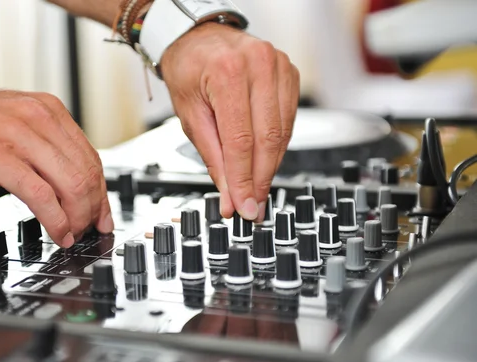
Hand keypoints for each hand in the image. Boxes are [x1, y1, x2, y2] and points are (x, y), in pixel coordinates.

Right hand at [0, 84, 113, 246]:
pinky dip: (55, 220)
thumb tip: (71, 181)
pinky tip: (57, 233)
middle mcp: (39, 118)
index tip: (102, 213)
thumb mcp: (16, 122)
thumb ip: (46, 145)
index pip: (91, 157)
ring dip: (77, 217)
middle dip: (93, 208)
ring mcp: (19, 137)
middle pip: (87, 173)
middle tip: (88, 228)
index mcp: (48, 110)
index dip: (102, 192)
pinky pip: (41, 195)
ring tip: (72, 232)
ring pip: (71, 185)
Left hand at [162, 23, 299, 221]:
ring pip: (283, 132)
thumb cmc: (188, 70)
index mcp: (227, 73)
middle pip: (267, 139)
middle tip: (252, 206)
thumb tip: (230, 195)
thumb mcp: (189, 115)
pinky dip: (277, 145)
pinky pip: (289, 120)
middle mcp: (259, 65)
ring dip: (270, 166)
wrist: (198, 38)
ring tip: (257, 188)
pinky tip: (265, 160)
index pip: (241, 141)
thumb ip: (212, 157)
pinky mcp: (290, 73)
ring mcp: (279, 67)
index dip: (243, 180)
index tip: (243, 206)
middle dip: (260, 179)